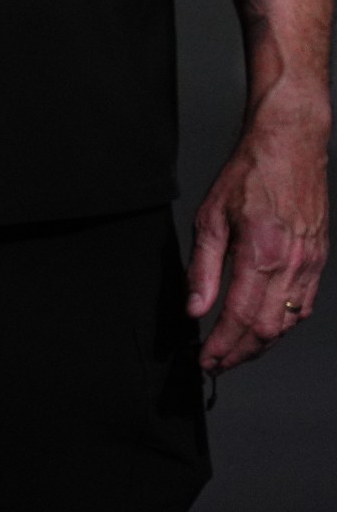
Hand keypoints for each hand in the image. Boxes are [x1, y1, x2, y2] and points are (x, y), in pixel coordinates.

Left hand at [186, 113, 329, 371]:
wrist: (290, 147)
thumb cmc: (249, 175)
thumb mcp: (210, 218)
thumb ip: (202, 269)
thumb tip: (194, 308)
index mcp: (261, 255)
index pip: (241, 318)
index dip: (222, 346)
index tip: (206, 360)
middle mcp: (291, 266)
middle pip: (268, 329)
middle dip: (240, 353)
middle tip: (217, 364)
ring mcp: (309, 265)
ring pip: (289, 323)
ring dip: (262, 344)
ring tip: (236, 352)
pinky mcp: (318, 261)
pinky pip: (303, 306)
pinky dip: (284, 325)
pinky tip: (266, 329)